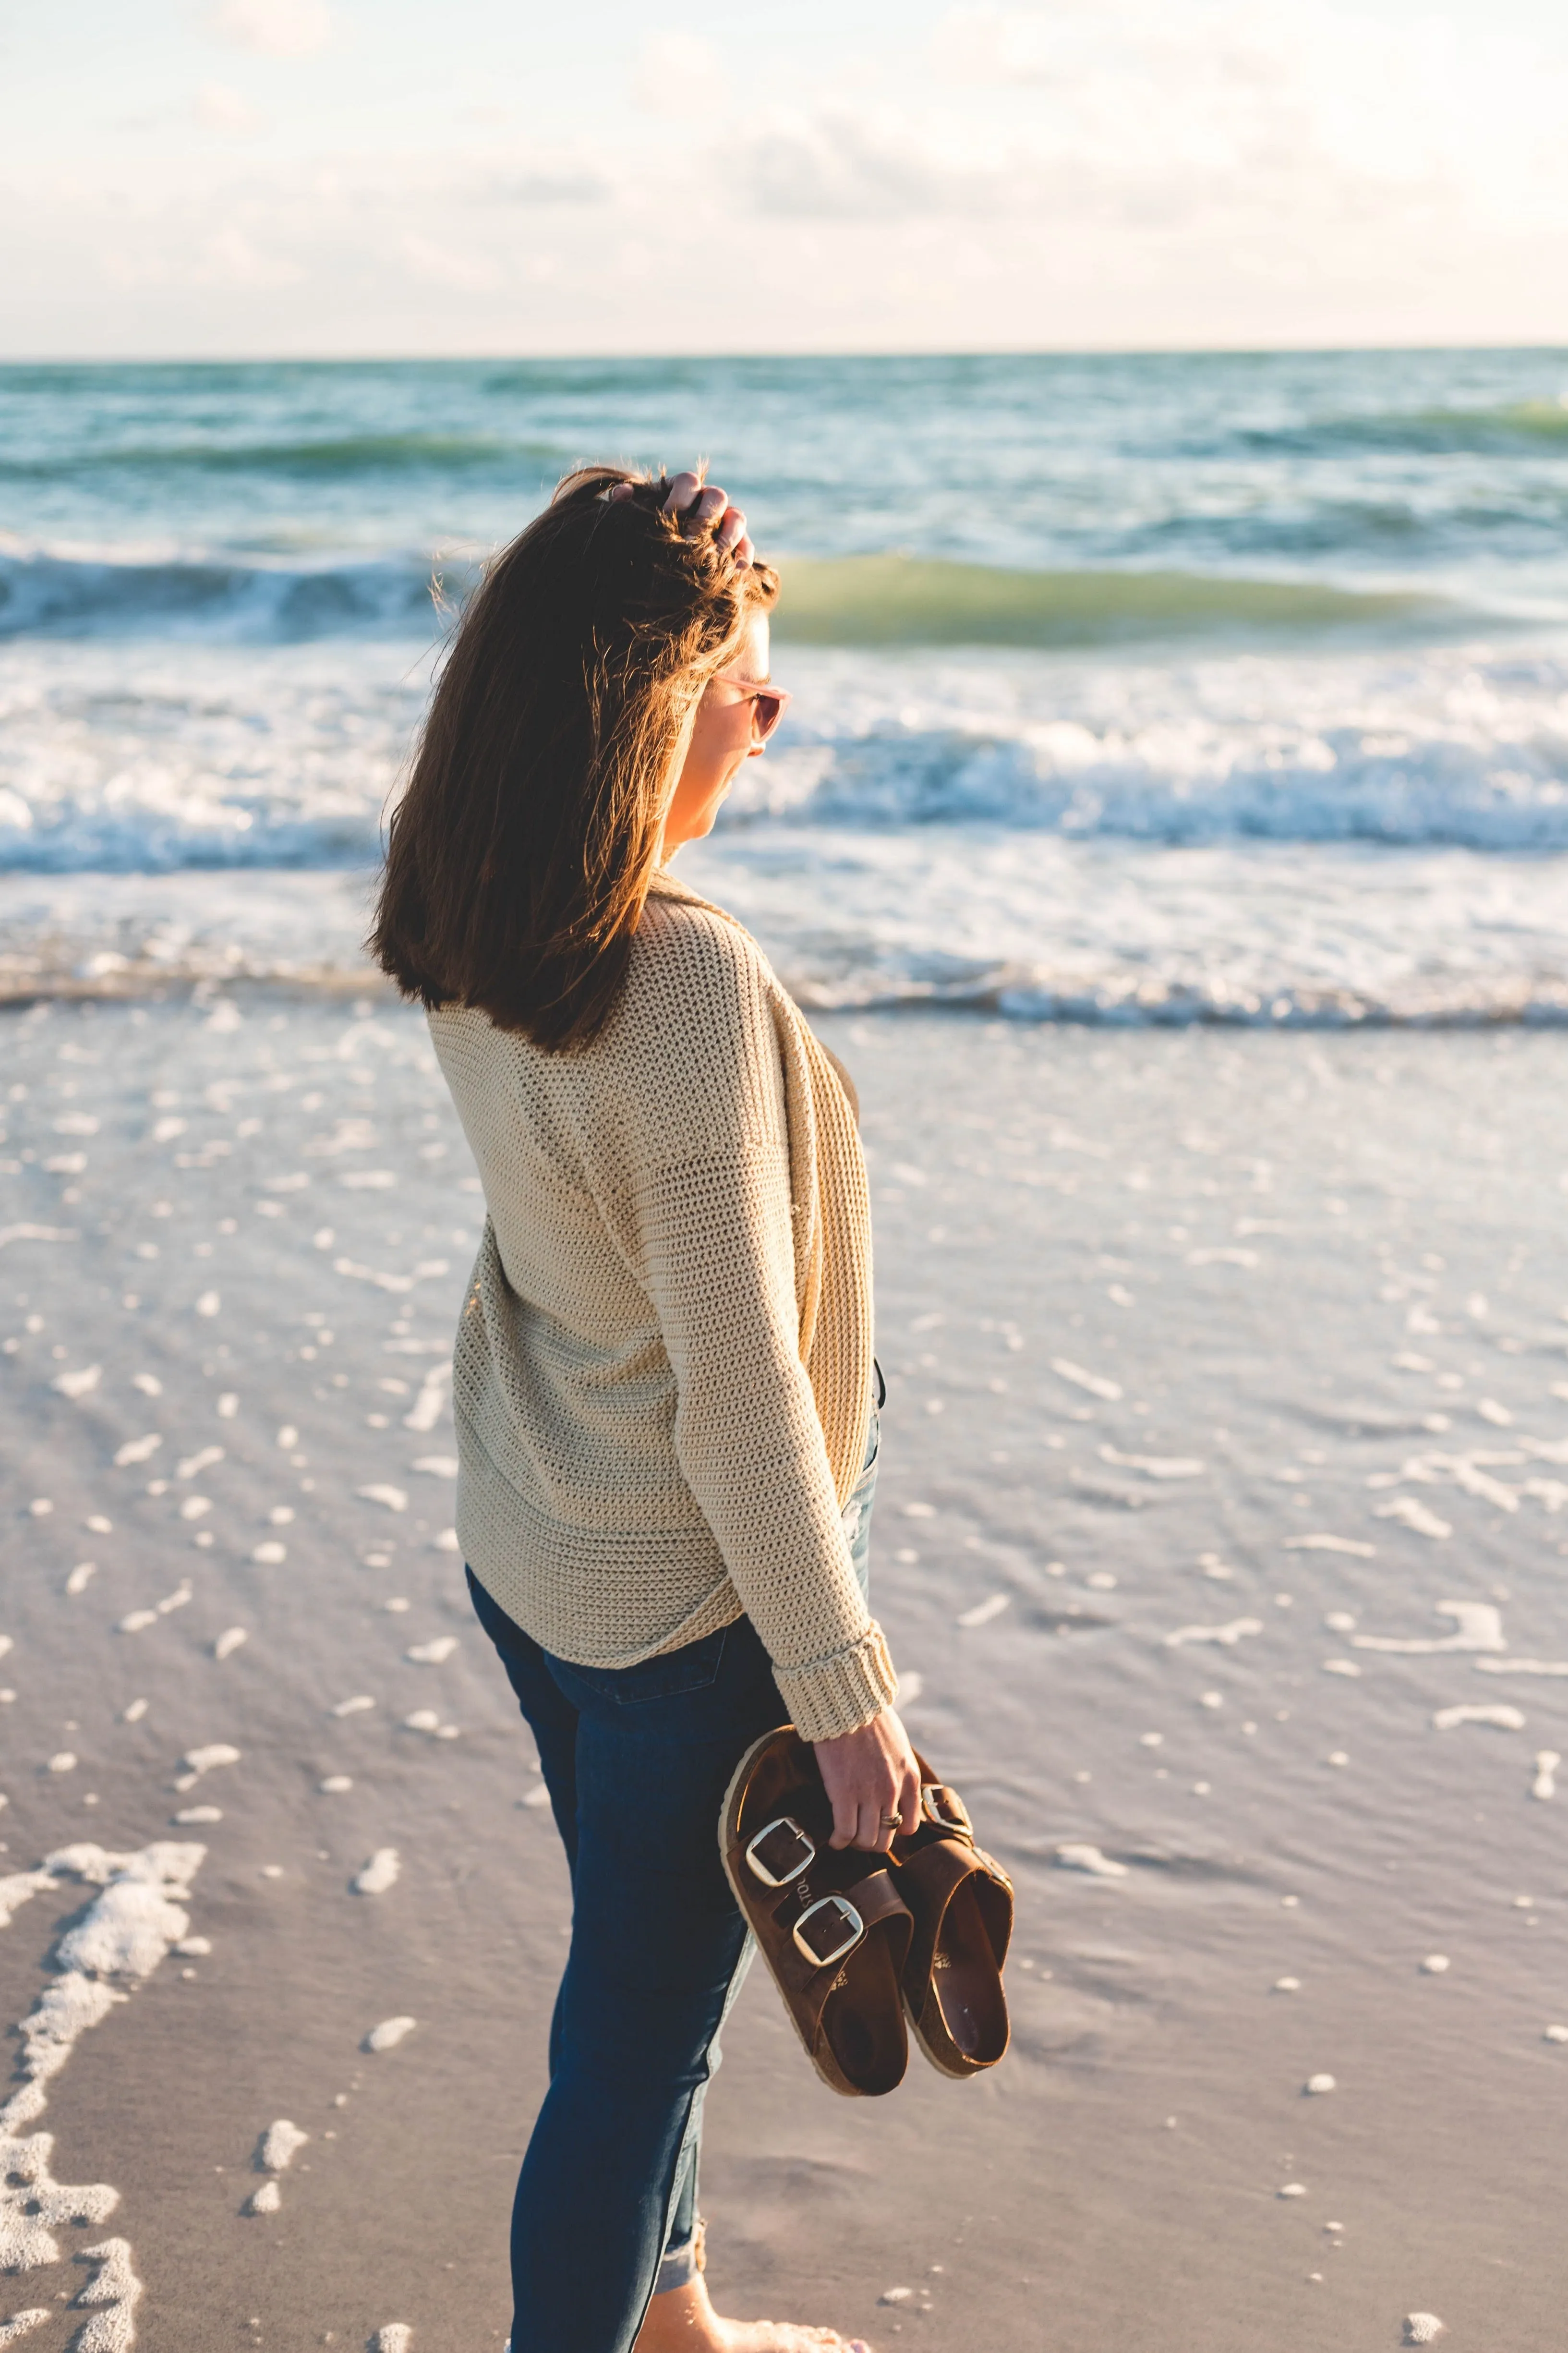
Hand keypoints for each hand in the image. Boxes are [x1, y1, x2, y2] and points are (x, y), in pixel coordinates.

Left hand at [611, 467, 752, 565]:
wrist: (659, 559)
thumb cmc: (644, 531)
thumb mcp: (633, 518)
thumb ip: (625, 505)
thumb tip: (620, 495)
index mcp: (683, 489)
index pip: (688, 481)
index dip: (679, 498)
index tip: (665, 518)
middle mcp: (707, 501)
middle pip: (717, 496)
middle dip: (704, 518)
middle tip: (688, 542)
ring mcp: (726, 521)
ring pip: (737, 518)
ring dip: (727, 536)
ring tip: (713, 557)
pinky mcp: (738, 544)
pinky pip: (747, 546)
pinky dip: (742, 557)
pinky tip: (734, 571)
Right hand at [813, 1707, 921, 1852]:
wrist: (848, 1704)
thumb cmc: (871, 1719)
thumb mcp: (900, 1745)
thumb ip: (899, 1769)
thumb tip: (891, 1784)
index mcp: (910, 1779)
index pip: (910, 1825)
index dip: (893, 1831)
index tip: (879, 1827)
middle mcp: (893, 1792)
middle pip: (886, 1838)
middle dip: (871, 1842)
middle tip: (858, 1836)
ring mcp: (869, 1795)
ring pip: (866, 1840)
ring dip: (854, 1843)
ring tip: (845, 1837)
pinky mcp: (844, 1795)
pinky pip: (845, 1832)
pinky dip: (839, 1840)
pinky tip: (833, 1838)